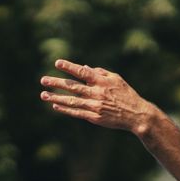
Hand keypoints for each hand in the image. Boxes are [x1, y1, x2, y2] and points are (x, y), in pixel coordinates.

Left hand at [39, 60, 156, 132]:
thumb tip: (84, 67)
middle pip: (73, 87)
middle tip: (43, 80)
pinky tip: (55, 105)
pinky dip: (65, 109)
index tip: (57, 63)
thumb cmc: (126, 94)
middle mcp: (97, 93)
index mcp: (102, 81)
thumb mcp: (116, 79)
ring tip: (43, 94)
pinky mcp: (94, 117)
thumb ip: (100, 72)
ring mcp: (95, 106)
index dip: (70, 67)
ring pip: (71, 101)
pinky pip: (76, 112)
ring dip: (56, 97)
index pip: (82, 72)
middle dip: (57, 83)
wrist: (136, 114)